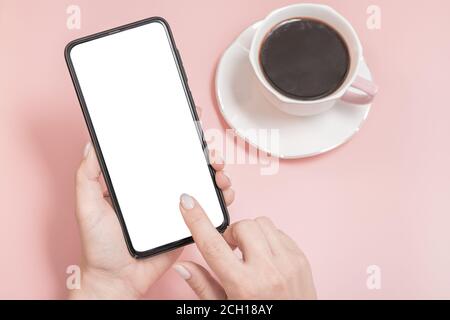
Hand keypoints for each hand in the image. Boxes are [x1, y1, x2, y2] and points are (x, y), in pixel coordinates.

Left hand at [70, 142, 234, 298]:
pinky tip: (223, 193)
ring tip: (218, 172)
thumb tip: (92, 145)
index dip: (178, 138)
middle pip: (187, 165)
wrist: (118, 280)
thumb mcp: (88, 207)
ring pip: (202, 183)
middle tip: (210, 154)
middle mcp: (160, 192)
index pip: (161, 154)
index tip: (190, 125)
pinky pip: (207, 209)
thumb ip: (87, 177)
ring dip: (216, 173)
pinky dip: (220, 198)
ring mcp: (175, 208)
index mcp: (141, 183)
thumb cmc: (100, 247)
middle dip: (205, 154)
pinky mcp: (187, 224)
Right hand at [174, 195, 316, 299]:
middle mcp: (268, 272)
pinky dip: (267, 239)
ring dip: (251, 234)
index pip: (213, 245)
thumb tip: (182, 266)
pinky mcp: (301, 259)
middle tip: (231, 251)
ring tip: (249, 254)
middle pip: (242, 226)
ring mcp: (288, 263)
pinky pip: (279, 232)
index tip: (187, 202)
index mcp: (243, 286)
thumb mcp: (225, 308)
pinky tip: (265, 257)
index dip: (197, 220)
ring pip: (262, 223)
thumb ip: (203, 285)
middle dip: (232, 234)